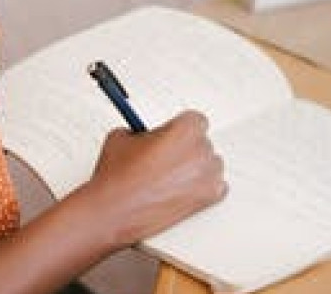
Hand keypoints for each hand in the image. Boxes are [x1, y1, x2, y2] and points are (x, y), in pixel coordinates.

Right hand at [78, 110, 226, 247]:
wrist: (113, 210)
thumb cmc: (118, 178)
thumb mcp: (122, 136)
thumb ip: (143, 131)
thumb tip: (149, 135)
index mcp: (185, 129)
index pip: (195, 120)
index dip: (180, 129)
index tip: (171, 135)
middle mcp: (200, 151)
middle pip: (203, 142)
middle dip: (185, 149)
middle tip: (165, 158)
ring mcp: (207, 176)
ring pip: (211, 165)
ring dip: (196, 168)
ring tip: (170, 177)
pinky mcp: (207, 199)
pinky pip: (217, 187)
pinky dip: (203, 188)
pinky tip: (183, 189)